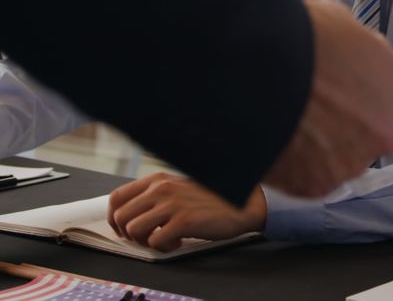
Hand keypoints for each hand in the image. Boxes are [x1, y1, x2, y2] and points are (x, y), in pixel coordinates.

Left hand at [107, 172, 265, 251]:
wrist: (242, 205)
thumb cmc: (212, 200)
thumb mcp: (180, 188)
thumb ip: (157, 196)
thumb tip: (132, 214)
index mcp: (159, 180)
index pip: (117, 197)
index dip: (115, 218)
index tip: (123, 228)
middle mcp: (162, 189)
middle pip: (121, 216)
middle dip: (129, 234)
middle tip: (145, 238)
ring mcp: (172, 204)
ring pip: (133, 230)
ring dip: (145, 241)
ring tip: (163, 239)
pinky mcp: (183, 221)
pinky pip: (155, 242)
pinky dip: (164, 247)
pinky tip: (178, 241)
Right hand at [263, 0, 392, 196]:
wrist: (255, 63)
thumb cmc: (302, 35)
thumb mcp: (347, 28)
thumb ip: (364, 56)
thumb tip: (359, 59)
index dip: (381, 112)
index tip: (359, 106)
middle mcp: (387, 132)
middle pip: (375, 142)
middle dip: (351, 132)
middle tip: (317, 112)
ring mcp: (353, 162)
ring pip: (341, 162)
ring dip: (323, 150)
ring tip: (292, 122)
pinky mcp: (318, 183)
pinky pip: (310, 178)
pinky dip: (296, 166)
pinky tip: (279, 138)